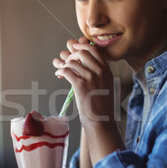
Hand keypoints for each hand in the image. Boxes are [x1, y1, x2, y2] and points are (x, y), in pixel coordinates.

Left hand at [53, 36, 124, 167]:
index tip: (75, 47)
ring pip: (72, 61)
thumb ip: (99, 75)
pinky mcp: (80, 85)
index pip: (95, 50)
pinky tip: (59, 74)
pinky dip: (60, 70)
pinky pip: (66, 70)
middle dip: (71, 53)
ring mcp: (91, 78)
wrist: (101, 122)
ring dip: (63, 63)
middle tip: (66, 59)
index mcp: (107, 71)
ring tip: (60, 69)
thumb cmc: (101, 107)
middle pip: (82, 52)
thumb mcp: (106, 87)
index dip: (83, 46)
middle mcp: (100, 72)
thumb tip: (82, 65)